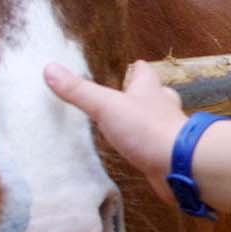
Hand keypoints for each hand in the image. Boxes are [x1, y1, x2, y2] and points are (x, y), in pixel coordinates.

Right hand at [44, 60, 186, 203]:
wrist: (181, 165)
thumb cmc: (146, 128)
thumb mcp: (107, 106)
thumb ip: (80, 91)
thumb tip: (50, 69)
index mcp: (150, 89)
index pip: (144, 71)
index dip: (136, 68)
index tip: (129, 66)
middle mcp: (163, 107)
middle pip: (154, 94)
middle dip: (141, 95)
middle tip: (125, 97)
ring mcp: (169, 132)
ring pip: (157, 121)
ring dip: (144, 122)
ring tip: (127, 125)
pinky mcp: (169, 155)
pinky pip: (156, 147)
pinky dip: (147, 147)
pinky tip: (136, 153)